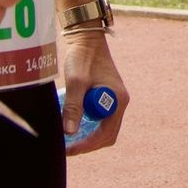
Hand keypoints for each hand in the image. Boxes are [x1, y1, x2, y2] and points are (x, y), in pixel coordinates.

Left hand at [58, 29, 127, 154]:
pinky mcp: (105, 97)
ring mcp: (113, 100)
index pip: (106, 133)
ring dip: (88, 136)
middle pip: (107, 134)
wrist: (87, 38)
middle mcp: (119, 102)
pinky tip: (74, 125)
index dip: (87, 145)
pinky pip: (99, 119)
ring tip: (69, 139)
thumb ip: (73, 107)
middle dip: (88, 144)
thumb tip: (69, 133)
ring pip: (104, 128)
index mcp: (117, 100)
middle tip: (68, 147)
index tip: (70, 149)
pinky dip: (88, 127)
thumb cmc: (83, 57)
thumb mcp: (76, 82)